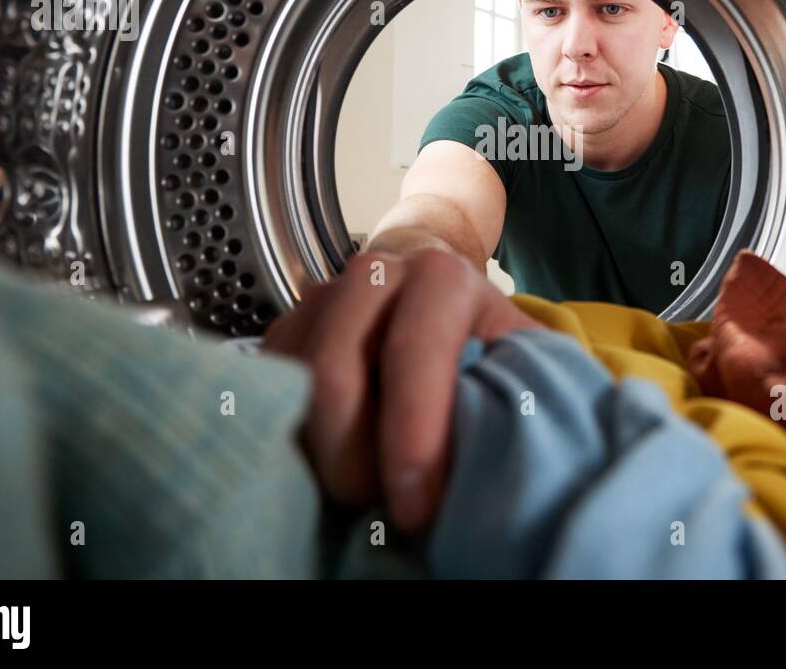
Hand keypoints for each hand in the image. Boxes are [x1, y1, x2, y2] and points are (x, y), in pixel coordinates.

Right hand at [263, 246, 544, 532]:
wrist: (434, 294)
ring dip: (317, 453)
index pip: (415, 350)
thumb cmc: (483, 343)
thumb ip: (512, 392)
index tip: (417, 507)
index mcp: (441, 278)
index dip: (413, 435)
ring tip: (359, 491)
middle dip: (350, 457)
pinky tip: (329, 466)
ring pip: (292, 384)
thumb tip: (503, 451)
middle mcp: (374, 276)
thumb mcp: (517, 361)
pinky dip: (292, 440)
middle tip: (375, 508)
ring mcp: (321, 299)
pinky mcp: (285, 331)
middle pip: (334, 369)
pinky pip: (268, 391)